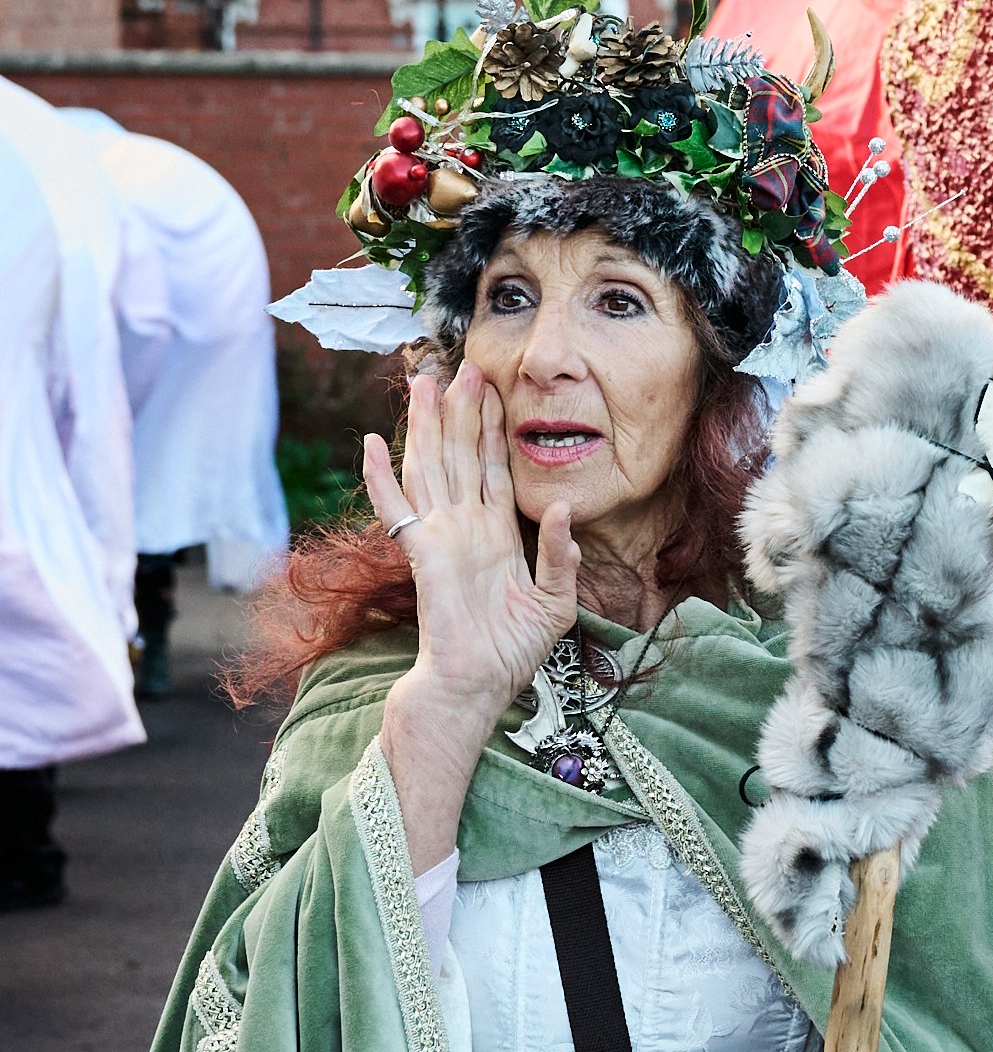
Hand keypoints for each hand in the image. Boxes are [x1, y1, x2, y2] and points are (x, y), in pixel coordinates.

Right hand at [364, 364, 579, 723]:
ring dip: (424, 426)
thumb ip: (560, 556)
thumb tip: (563, 509)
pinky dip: (380, 478)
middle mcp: (465, 528)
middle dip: (460, 412)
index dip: (492, 430)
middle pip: (458, 456)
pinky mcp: (421, 554)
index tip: (495, 389)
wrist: (478, 686)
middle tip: (462, 366)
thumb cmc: (513, 651)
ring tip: (422, 383)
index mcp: (497, 534)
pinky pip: (397, 509)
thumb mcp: (556, 601)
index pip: (493, 468)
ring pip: (429, 468)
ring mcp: (440, 537)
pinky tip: (371, 444)